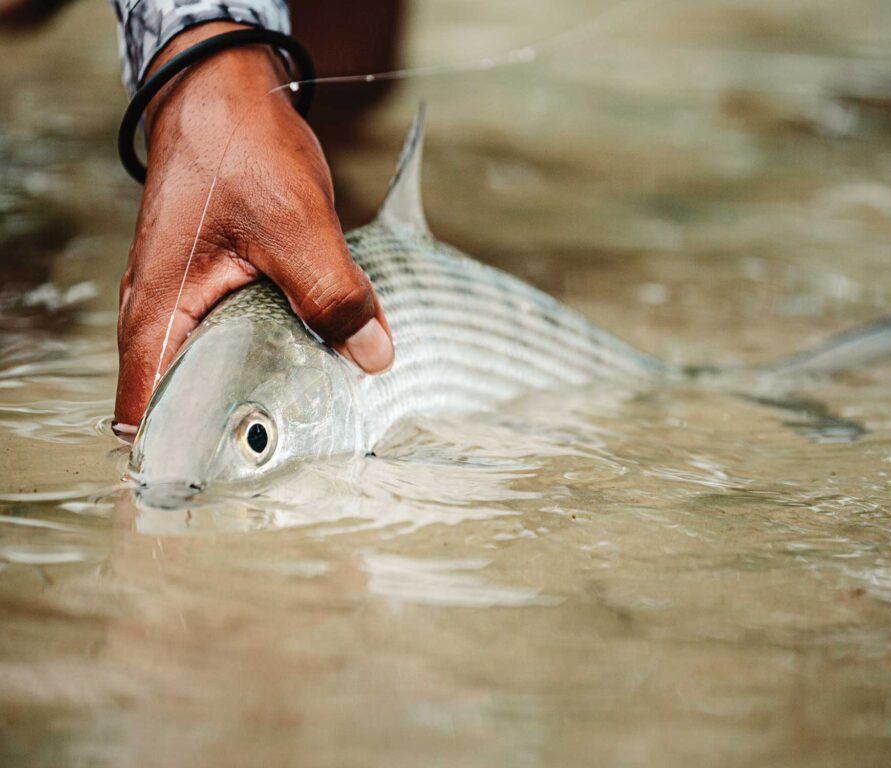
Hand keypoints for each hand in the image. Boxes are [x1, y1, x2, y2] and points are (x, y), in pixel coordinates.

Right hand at [115, 22, 392, 431]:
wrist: (228, 92)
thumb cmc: (237, 149)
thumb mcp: (294, 227)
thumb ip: (333, 296)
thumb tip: (373, 357)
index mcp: (159, 319)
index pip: (151, 418)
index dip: (190, 459)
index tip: (246, 478)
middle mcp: (166, 321)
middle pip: (196, 404)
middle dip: (246, 430)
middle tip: (308, 455)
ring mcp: (192, 305)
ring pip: (227, 370)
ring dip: (271, 390)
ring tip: (327, 420)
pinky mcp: (222, 289)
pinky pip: (249, 337)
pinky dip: (283, 352)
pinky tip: (328, 363)